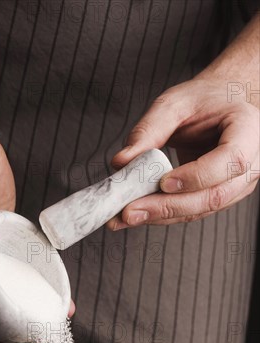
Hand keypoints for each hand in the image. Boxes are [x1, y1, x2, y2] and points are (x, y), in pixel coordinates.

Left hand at [108, 78, 258, 228]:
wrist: (219, 106)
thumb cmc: (203, 101)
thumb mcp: (174, 104)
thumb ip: (148, 131)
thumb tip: (121, 162)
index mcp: (248, 130)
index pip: (230, 160)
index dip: (197, 176)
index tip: (163, 182)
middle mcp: (251, 163)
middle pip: (214, 195)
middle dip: (168, 206)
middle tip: (129, 211)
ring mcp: (237, 185)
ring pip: (201, 210)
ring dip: (160, 216)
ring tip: (125, 217)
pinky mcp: (218, 198)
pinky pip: (191, 212)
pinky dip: (162, 215)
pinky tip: (136, 214)